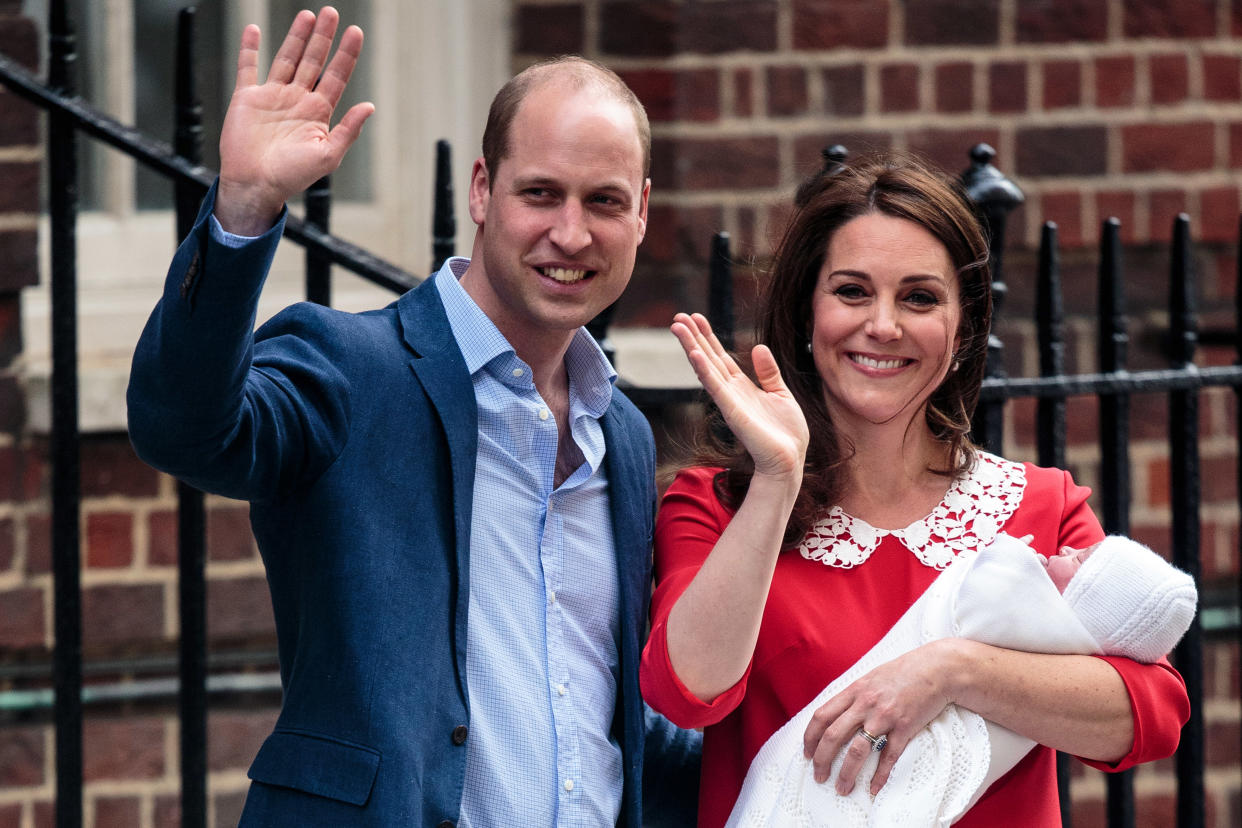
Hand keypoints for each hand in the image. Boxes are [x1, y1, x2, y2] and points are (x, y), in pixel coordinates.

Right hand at [216, 7, 374, 233]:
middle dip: (324, 37)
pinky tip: (253, 30)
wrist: (256, 185)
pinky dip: (249, 48)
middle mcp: (297, 100)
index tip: (355, 32)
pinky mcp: (247, 98)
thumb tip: (370, 107)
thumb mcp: (328, 156)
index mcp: (318, 113)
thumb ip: (348, 130)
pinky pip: (247, 67)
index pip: (336, 76)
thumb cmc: (292, 177)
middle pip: (313, 61)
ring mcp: (272, 96)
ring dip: (297, 37)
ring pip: (286, 58)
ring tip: (308, 15)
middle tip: (331, 13)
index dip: (346, 54)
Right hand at [671, 313, 807, 481]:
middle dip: (693, 337)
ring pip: (705, 368)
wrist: (789, 459)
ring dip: (691, 346)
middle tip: (677, 316)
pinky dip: (704, 370)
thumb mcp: (781, 394)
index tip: (696, 317)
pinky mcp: (732, 411)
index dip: (708, 337)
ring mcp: (728, 401)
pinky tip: (694, 354)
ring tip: (677, 326)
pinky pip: (715, 387)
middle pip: (707, 358)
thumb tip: (758, 348)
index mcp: (742, 386)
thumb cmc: (786, 433)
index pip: (720, 356)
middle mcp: (730, 391)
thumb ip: (768, 372)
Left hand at [802, 640, 953, 795]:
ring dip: (846, 773)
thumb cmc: (903, 672)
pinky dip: (880, 775)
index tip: (807, 754)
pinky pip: (889, 756)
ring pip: (857, 750)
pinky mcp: (905, 727)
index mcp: (854, 690)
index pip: (821, 716)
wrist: (937, 669)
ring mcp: (885, 716)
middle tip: (819, 776)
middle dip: (822, 760)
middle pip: (833, 736)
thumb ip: (854, 695)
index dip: (810, 738)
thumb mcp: (871, 678)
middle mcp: (865, 704)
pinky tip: (873, 788)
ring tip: (842, 788)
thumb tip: (837, 714)